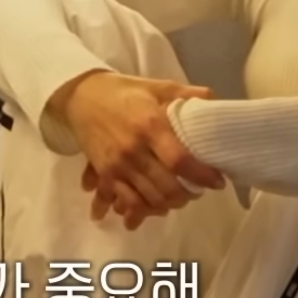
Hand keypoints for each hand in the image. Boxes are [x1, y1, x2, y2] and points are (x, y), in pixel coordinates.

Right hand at [49, 71, 224, 226]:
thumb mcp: (156, 86)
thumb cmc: (123, 91)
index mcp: (150, 125)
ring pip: (147, 198)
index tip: (217, 182)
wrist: (80, 96)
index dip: (201, 176)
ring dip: (167, 205)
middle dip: (187, 195)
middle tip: (197, 191)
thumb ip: (186, 94)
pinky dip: (139, 211)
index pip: (180, 160)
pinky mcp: (104, 173)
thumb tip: (214, 101)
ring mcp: (117, 164)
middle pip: (166, 187)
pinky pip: (124, 200)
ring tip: (177, 199)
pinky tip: (150, 211)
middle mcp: (133, 149)